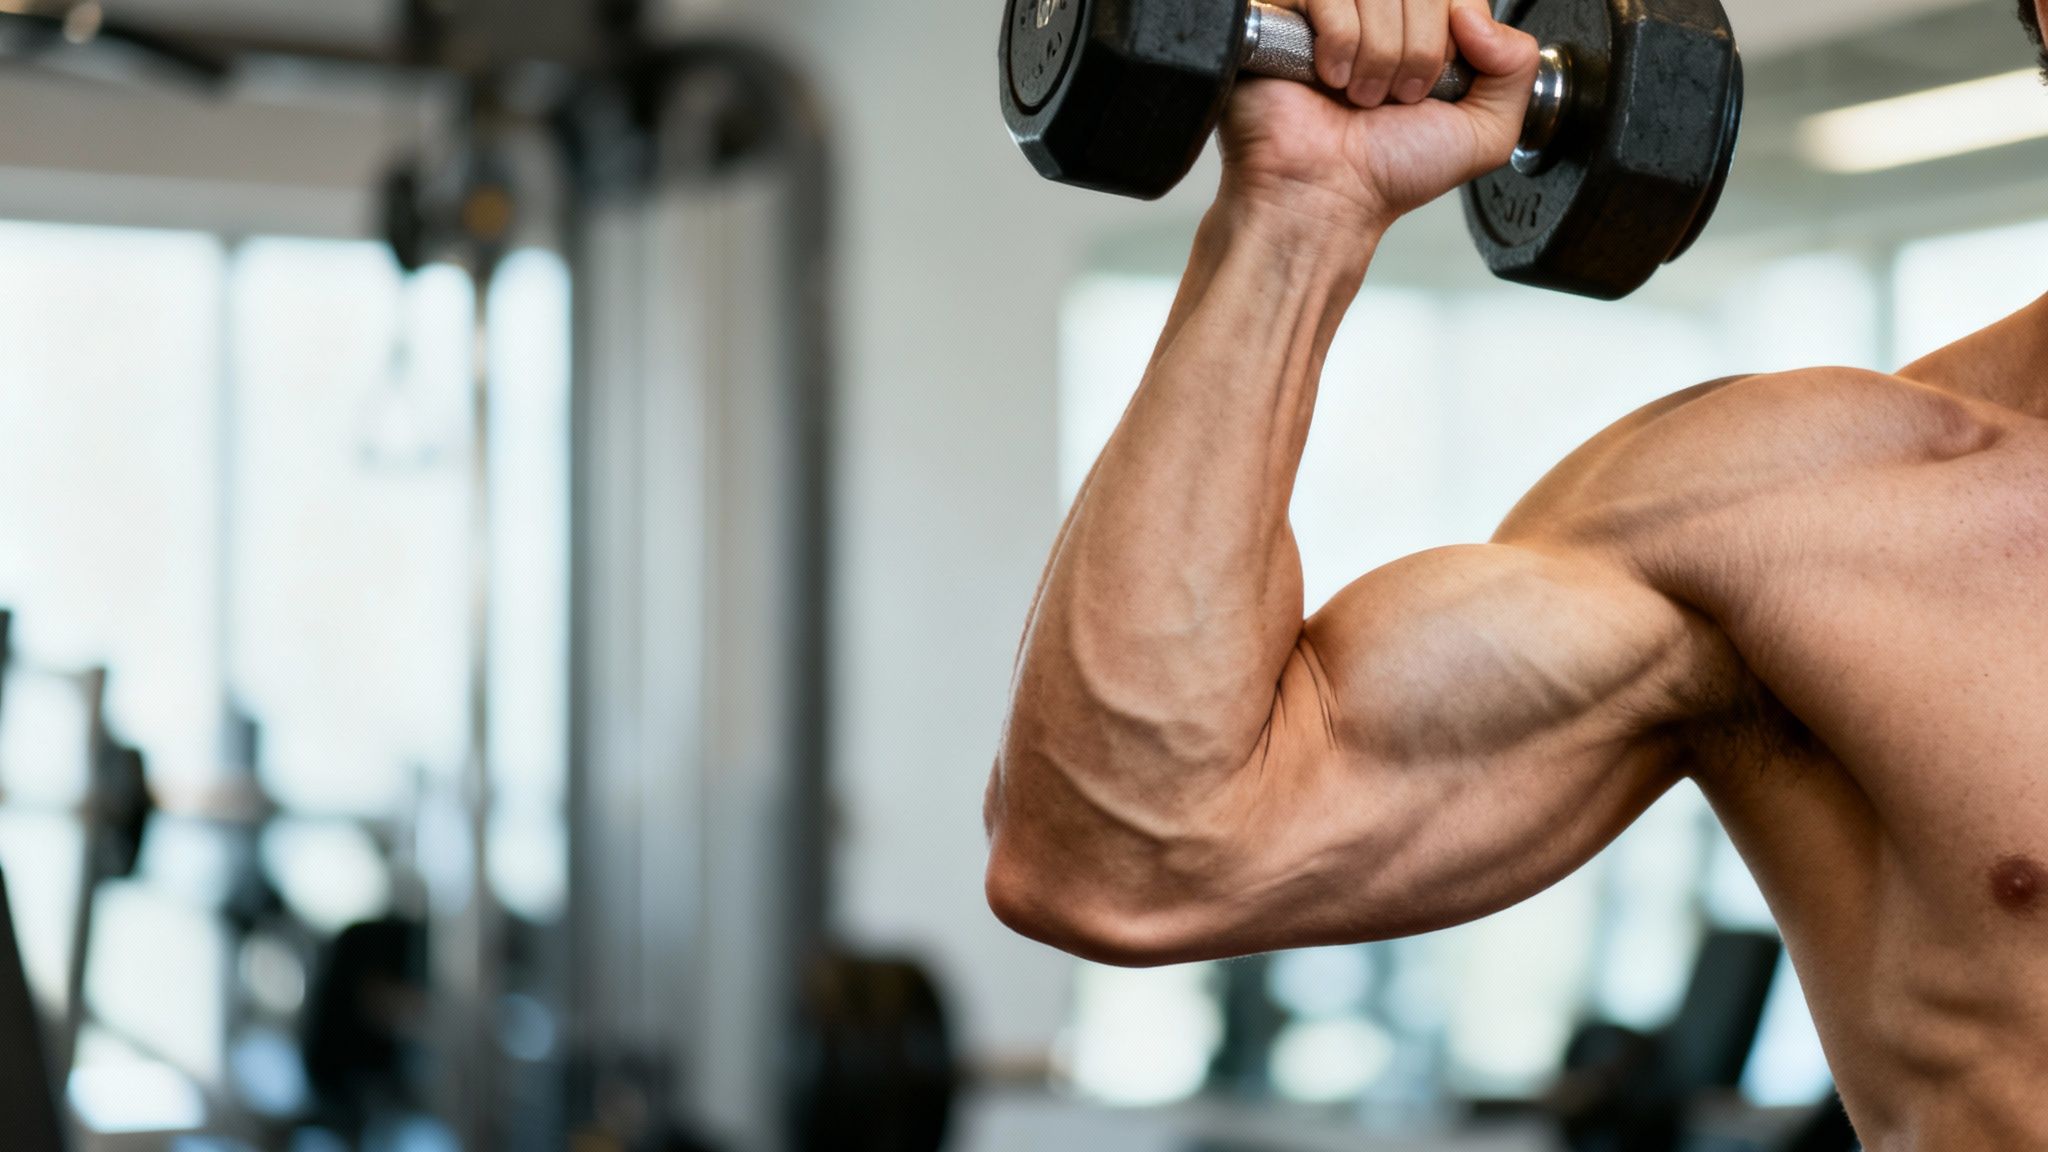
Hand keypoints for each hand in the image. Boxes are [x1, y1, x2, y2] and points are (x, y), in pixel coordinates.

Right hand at [1217, 1, 1538, 233]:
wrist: (1327, 197)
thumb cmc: (1389, 173)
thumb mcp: (1485, 132)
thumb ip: (1517, 68)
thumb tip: (1476, 16)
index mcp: (1424, 31)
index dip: (1452, 32)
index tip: (1437, 81)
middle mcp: (1379, 17)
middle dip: (1420, 52)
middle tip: (1396, 98)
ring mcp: (1331, 13)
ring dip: (1380, 56)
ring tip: (1361, 96)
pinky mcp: (1287, 13)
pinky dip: (1340, 44)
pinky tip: (1330, 79)